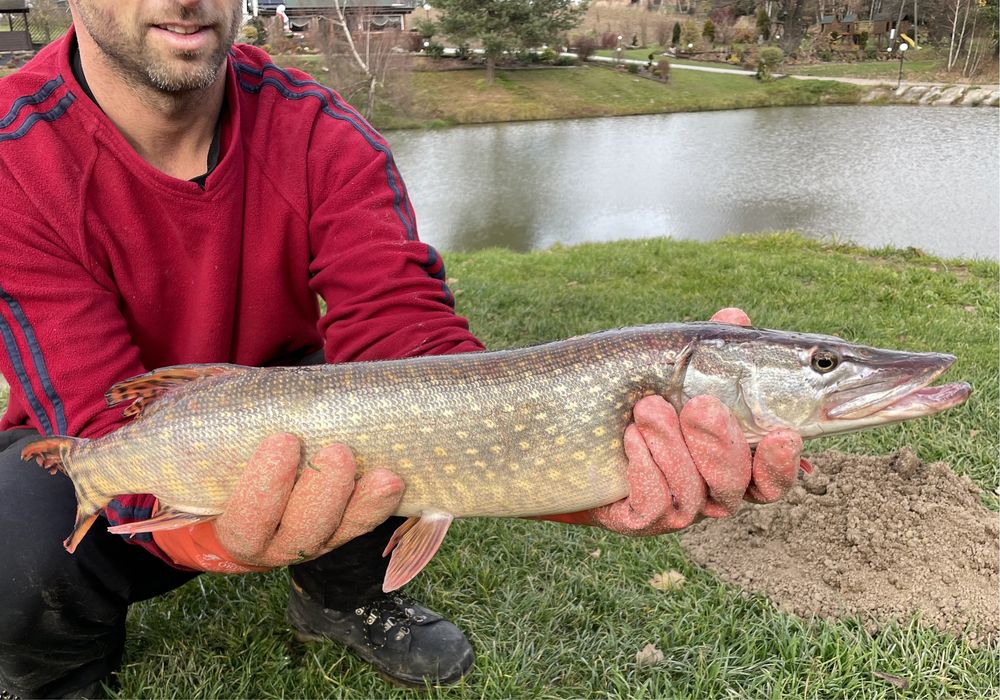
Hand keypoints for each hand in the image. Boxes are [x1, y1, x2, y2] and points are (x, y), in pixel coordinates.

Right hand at [154, 434, 403, 571]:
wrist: (239, 469)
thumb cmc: (201, 457)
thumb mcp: (168, 454)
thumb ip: (136, 456)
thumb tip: (82, 460)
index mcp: (227, 528)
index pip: (244, 523)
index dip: (265, 489)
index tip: (282, 439)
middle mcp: (272, 542)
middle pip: (299, 535)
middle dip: (320, 494)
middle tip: (336, 450)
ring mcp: (310, 535)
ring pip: (337, 535)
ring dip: (360, 504)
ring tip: (378, 470)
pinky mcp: (342, 525)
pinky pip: (364, 526)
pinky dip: (381, 506)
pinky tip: (394, 481)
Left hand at [545, 308, 804, 535]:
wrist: (572, 432)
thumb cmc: (634, 397)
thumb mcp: (670, 368)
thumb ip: (708, 349)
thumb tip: (735, 317)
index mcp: (732, 460)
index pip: (771, 476)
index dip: (782, 463)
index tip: (783, 434)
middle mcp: (710, 492)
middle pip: (736, 486)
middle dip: (722, 445)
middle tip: (701, 404)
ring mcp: (674, 510)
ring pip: (693, 496)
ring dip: (672, 448)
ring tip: (648, 408)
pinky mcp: (636, 521)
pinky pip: (652, 507)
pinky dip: (645, 468)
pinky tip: (631, 438)